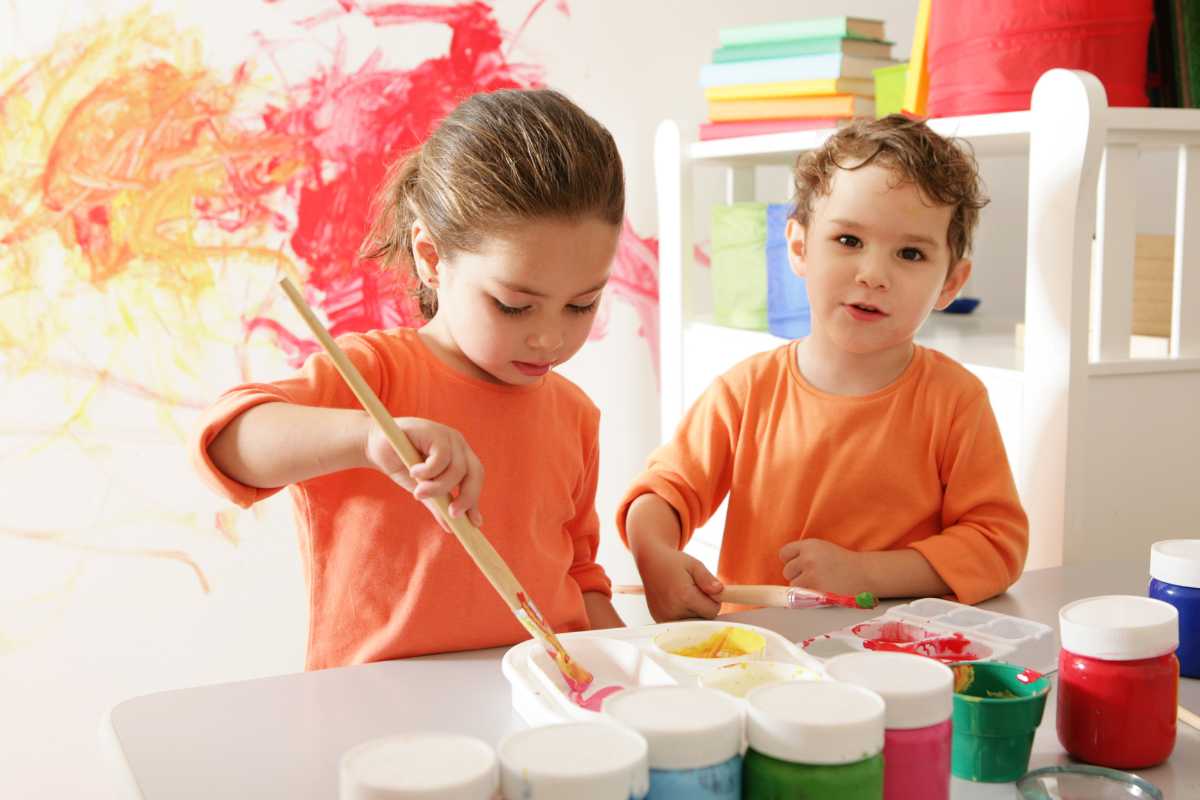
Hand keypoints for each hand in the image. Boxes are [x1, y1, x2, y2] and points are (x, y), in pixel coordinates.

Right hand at [364, 417, 484, 529]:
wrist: (375, 446)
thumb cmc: (400, 465)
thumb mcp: (422, 488)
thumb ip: (438, 504)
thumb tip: (451, 527)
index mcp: (459, 456)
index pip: (475, 477)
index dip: (474, 499)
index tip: (474, 523)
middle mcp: (457, 445)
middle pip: (474, 472)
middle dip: (466, 496)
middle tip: (451, 514)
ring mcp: (447, 436)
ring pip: (457, 469)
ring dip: (438, 487)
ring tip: (419, 492)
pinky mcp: (434, 431)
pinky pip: (441, 458)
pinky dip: (428, 471)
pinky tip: (414, 471)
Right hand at [635, 543, 723, 621]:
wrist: (650, 562)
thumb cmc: (674, 562)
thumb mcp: (694, 565)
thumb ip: (708, 579)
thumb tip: (720, 591)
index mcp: (684, 596)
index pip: (713, 610)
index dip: (714, 599)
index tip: (705, 589)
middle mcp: (673, 611)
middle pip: (703, 619)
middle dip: (703, 606)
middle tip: (693, 590)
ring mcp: (664, 617)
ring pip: (693, 622)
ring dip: (694, 611)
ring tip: (684, 595)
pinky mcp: (659, 620)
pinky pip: (681, 623)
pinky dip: (683, 614)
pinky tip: (676, 601)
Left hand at [780, 538, 868, 594]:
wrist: (864, 573)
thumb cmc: (843, 562)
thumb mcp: (822, 548)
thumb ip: (803, 553)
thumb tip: (785, 565)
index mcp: (809, 545)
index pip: (784, 553)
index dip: (790, 561)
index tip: (798, 565)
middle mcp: (808, 558)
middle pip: (787, 570)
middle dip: (797, 575)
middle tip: (813, 576)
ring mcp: (812, 575)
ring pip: (793, 585)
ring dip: (802, 587)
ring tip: (819, 583)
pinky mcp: (816, 590)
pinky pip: (802, 595)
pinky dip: (809, 595)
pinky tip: (821, 590)